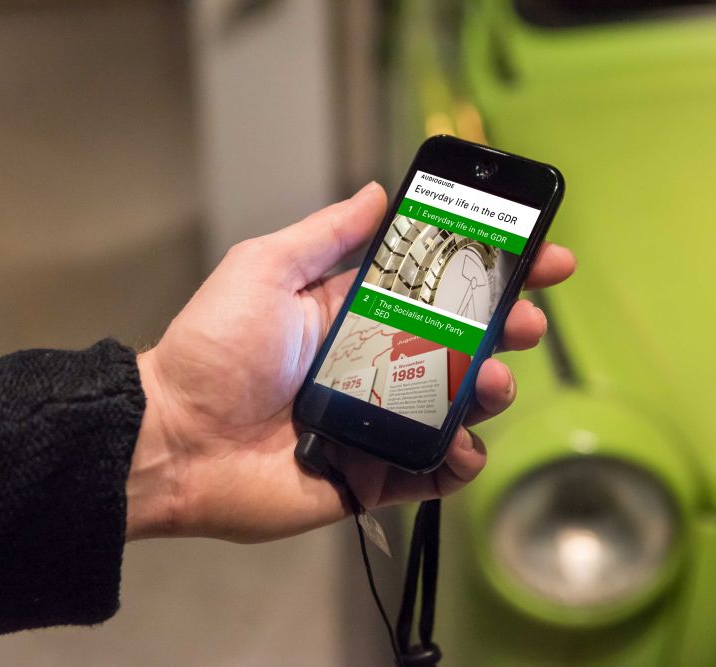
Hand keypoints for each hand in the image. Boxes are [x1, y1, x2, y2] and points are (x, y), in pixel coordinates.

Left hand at [127, 182, 575, 541]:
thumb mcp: (265, 270)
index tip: (542, 257)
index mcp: (360, 314)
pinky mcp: (377, 473)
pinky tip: (461, 444)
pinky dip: (461, 460)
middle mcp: (380, 364)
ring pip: (462, 405)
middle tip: (527, 322)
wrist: (173, 441)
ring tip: (492, 380)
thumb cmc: (214, 350)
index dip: (494, 272)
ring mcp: (383, 420)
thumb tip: (376, 191)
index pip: (441, 289)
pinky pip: (438, 471)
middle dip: (508, 329)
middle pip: (466, 345)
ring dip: (493, 391)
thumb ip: (325, 235)